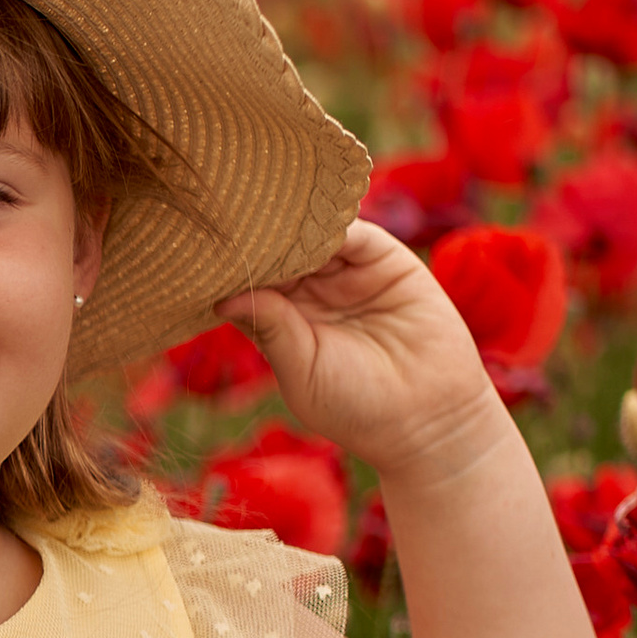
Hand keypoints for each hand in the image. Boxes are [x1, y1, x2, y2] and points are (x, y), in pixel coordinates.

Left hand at [216, 223, 500, 483]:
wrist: (428, 417)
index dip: (235, 270)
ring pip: (312, 238)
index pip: (251, 282)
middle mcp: (313, 292)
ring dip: (292, 229)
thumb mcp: (302, 370)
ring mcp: (348, 274)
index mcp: (283, 321)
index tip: (208, 257)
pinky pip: (355, 234)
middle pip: (278, 253)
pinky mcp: (385, 260)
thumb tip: (223, 299)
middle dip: (258, 241)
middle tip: (230, 225)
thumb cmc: (357, 407)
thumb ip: (271, 329)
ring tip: (267, 220)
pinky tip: (311, 223)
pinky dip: (333, 224)